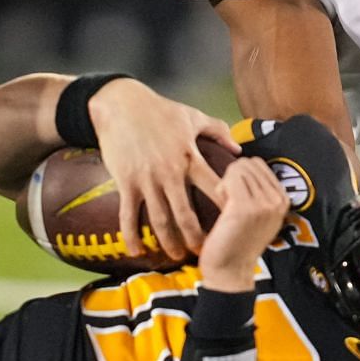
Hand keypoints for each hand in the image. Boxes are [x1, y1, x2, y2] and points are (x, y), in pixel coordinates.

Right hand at [88, 79, 239, 260]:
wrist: (120, 104)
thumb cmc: (159, 109)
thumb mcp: (192, 116)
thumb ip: (218, 131)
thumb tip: (238, 149)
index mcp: (190, 156)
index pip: (214, 186)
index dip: (226, 206)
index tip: (236, 224)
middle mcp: (170, 171)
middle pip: (186, 213)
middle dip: (196, 236)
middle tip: (206, 253)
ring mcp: (146, 178)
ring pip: (160, 218)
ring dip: (168, 241)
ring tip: (176, 256)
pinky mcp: (126, 181)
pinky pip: (128, 214)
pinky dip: (131, 235)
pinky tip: (136, 251)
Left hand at [196, 159, 293, 291]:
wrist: (230, 272)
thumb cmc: (238, 242)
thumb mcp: (261, 215)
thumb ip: (260, 191)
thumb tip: (245, 163)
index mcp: (284, 200)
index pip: (258, 163)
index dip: (242, 175)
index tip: (239, 196)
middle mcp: (278, 201)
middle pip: (248, 163)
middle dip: (234, 177)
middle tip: (230, 201)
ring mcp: (263, 204)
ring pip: (238, 168)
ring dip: (227, 183)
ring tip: (227, 205)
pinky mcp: (245, 207)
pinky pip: (230, 177)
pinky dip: (221, 188)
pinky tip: (222, 205)